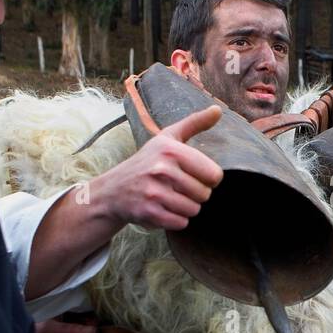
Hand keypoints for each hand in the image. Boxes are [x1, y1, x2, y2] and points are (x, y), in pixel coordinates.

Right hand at [86, 106, 224, 230]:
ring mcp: (154, 192)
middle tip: (178, 188)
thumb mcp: (168, 138)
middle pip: (204, 194)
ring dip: (186, 208)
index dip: (208, 179)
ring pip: (194, 210)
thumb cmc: (147, 161)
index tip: (193, 175)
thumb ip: (195, 123)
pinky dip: (176, 220)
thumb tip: (218, 110)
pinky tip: (163, 209)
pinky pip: (181, 223)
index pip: (214, 175)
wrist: (114, 190)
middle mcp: (161, 169)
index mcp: (171, 150)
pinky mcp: (149, 212)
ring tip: (170, 198)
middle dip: (195, 195)